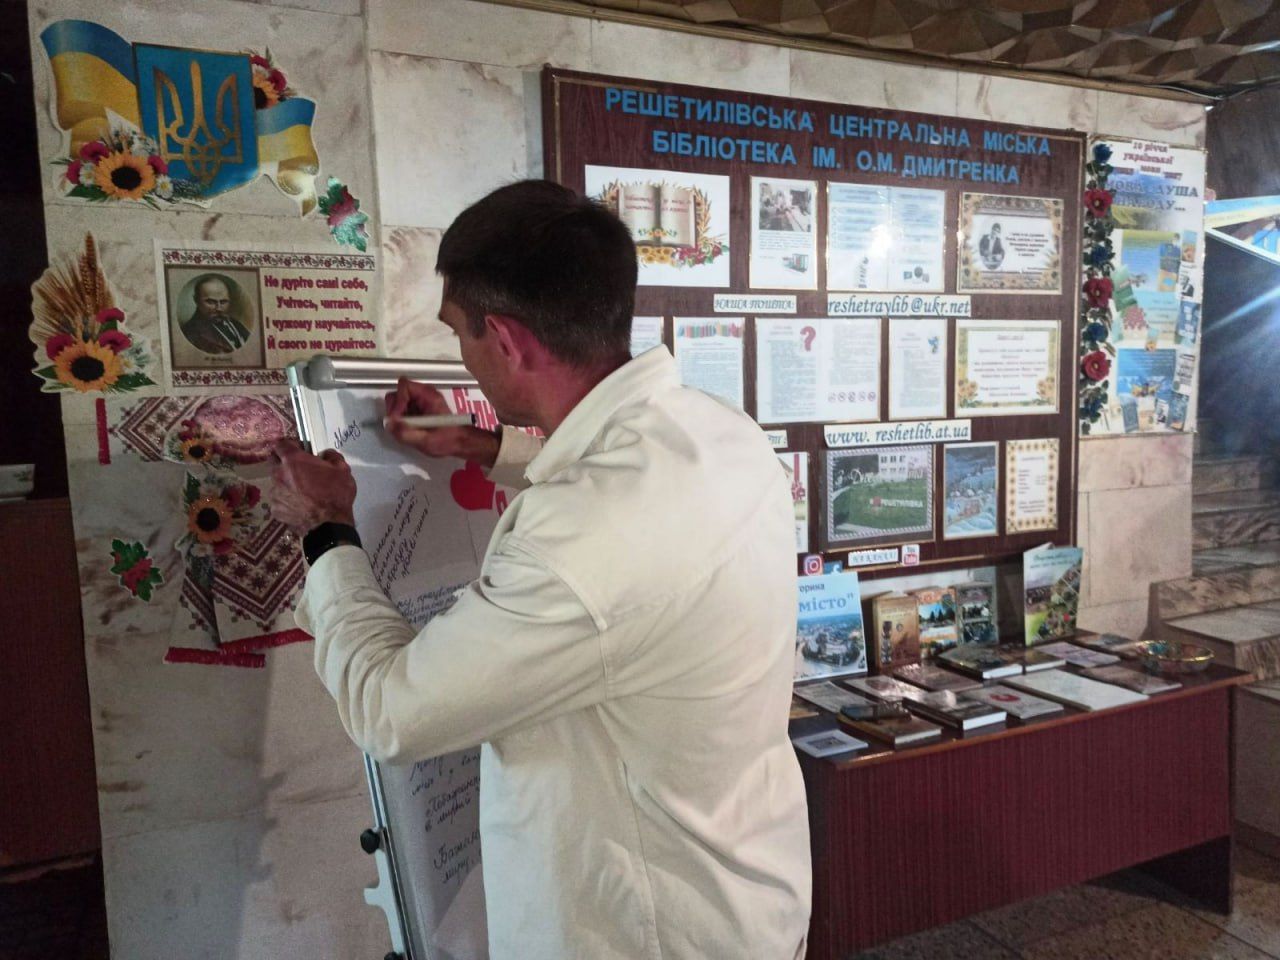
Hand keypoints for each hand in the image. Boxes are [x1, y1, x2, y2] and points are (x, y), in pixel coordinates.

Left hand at [268, 438, 356, 532]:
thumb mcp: (343, 470)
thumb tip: (324, 454)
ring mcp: (274, 493)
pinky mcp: (275, 509)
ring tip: (300, 491)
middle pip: (273, 461)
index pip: (281, 444)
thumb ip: (332, 456)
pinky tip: (299, 505)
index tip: (300, 450)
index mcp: (293, 461)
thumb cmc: (336, 494)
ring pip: (275, 482)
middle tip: (298, 468)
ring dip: (285, 482)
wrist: (329, 526)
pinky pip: (279, 499)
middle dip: (283, 461)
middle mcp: (278, 474)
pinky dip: (286, 500)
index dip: (290, 445)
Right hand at [384, 377, 499, 467]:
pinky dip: (400, 418)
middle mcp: (424, 394)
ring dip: (396, 414)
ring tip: (404, 427)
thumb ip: (406, 433)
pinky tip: (408, 429)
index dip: (397, 401)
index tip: (397, 418)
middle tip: (398, 424)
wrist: (459, 443)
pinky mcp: (418, 408)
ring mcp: (420, 400)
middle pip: (398, 391)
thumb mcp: (425, 440)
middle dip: (394, 408)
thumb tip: (389, 424)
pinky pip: (402, 408)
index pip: (404, 386)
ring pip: (398, 400)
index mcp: (429, 396)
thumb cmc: (447, 440)